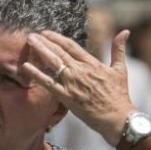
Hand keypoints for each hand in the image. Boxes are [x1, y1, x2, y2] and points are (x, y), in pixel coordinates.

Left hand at [21, 29, 134, 145]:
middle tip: (32, 35)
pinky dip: (37, 74)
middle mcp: (81, 71)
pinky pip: (48, 83)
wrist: (118, 118)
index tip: (46, 33)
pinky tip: (26, 67)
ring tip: (29, 42)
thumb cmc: (119, 96)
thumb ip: (118, 49)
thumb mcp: (120, 69)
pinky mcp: (67, 97)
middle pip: (59, 52)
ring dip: (40, 51)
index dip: (57, 38)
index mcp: (92, 63)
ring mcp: (73, 83)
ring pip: (53, 63)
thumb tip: (124, 31)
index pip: (71, 46)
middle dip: (44, 42)